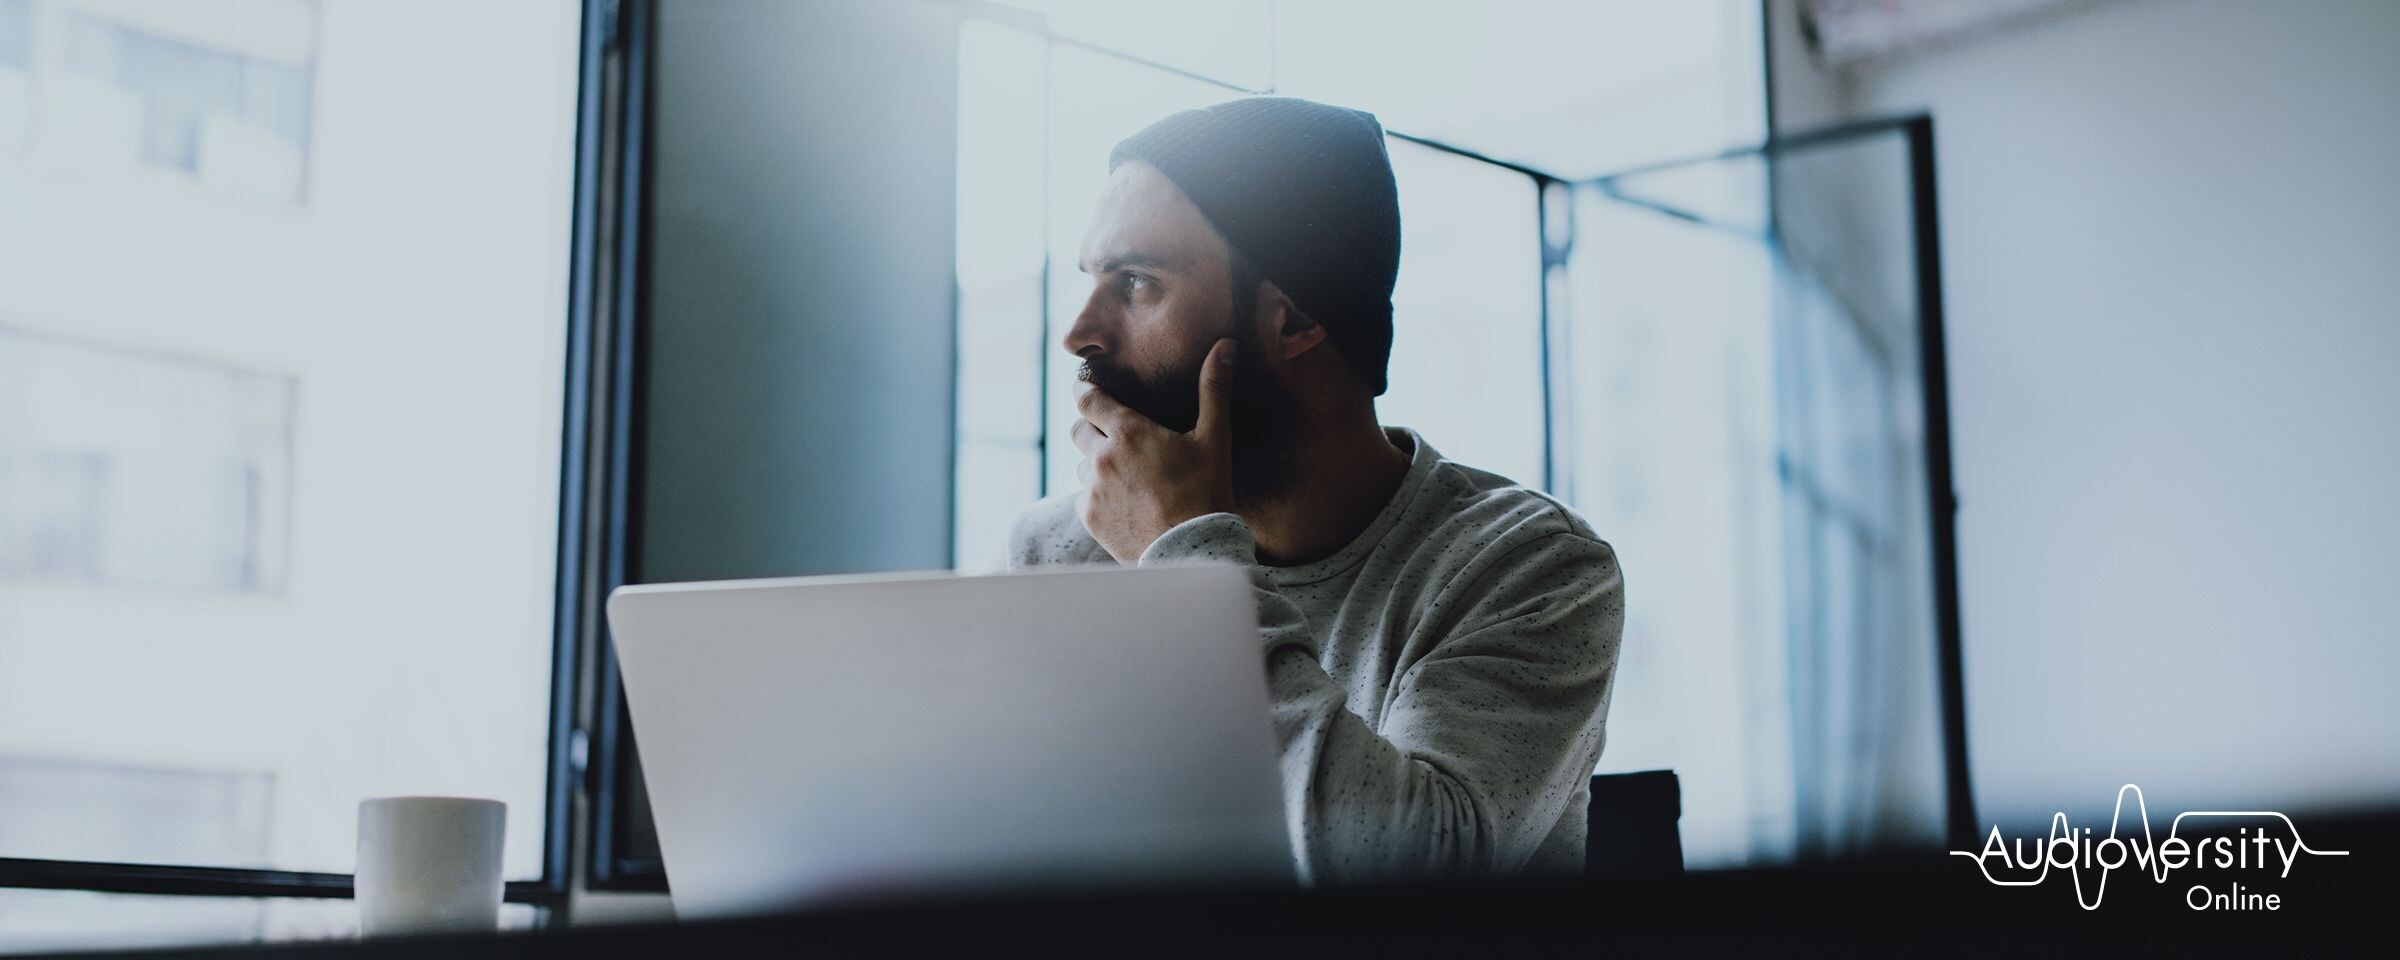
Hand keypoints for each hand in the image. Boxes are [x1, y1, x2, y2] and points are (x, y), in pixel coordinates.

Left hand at [1073, 338, 1239, 562]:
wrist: (1192, 552)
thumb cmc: (1206, 492)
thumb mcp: (1214, 439)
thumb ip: (1214, 389)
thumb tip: (1225, 346)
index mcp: (1128, 432)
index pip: (1088, 398)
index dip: (1084, 388)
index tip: (1085, 385)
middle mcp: (1102, 457)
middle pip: (1078, 428)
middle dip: (1091, 425)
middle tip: (1113, 431)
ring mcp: (1093, 490)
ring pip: (1083, 464)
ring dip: (1097, 462)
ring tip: (1125, 472)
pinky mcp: (1090, 517)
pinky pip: (1085, 496)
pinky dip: (1099, 494)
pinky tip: (1125, 501)